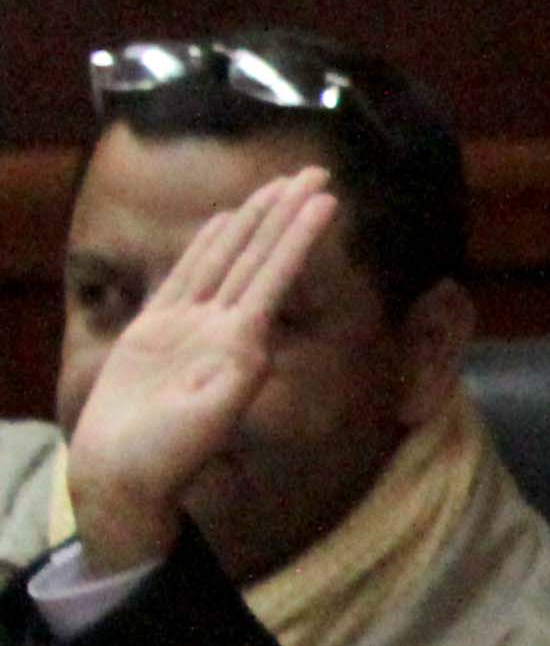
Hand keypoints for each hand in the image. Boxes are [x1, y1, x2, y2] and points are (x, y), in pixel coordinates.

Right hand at [63, 167, 341, 571]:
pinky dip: (209, 246)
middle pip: (260, 256)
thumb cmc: (166, 458)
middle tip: (318, 170)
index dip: (300, 235)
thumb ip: (232, 380)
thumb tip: (254, 350)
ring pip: (229, 258)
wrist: (124, 476)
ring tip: (282, 183)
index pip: (277, 275)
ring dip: (255, 220)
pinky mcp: (159, 327)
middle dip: (288, 212)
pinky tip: (227, 220)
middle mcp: (222, 328)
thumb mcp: (210, 416)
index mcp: (241, 345)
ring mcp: (191, 324)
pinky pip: (189, 275)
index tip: (329, 199)